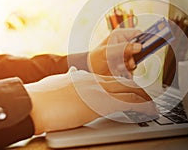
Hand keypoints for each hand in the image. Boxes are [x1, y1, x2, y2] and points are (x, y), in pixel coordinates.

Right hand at [25, 68, 156, 133]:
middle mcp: (96, 82)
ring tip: (152, 105)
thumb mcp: (62, 84)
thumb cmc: (43, 96)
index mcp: (88, 77)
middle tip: (149, 97)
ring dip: (143, 98)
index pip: (114, 78)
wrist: (35, 103)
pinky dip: (140, 106)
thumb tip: (76, 84)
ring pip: (129, 90)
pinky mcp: (99, 106)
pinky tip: (148, 110)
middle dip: (139, 90)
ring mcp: (99, 92)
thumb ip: (74, 83)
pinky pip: (126, 103)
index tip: (135, 88)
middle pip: (125, 83)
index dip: (128, 83)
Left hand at [88, 28, 141, 77]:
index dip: (142, 41)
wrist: (90, 71)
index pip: (138, 34)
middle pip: (139, 48)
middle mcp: (124, 43)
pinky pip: (133, 68)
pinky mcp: (126, 64)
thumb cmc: (95, 58)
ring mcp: (125, 54)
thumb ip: (123, 48)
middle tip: (128, 62)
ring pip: (137, 59)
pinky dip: (127, 71)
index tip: (141, 50)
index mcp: (120, 35)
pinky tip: (118, 70)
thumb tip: (139, 47)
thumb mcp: (107, 52)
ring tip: (118, 66)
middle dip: (134, 57)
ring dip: (129, 65)